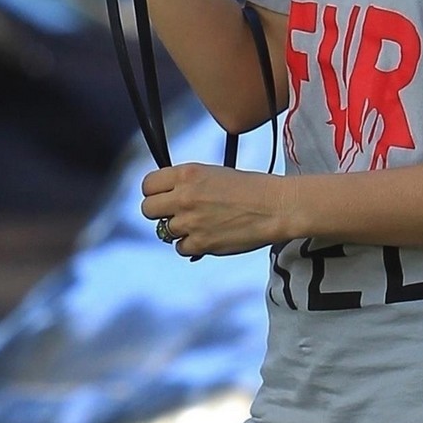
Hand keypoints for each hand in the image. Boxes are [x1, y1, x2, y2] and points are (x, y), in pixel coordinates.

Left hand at [142, 162, 293, 256]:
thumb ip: (187, 184)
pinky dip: (191, 245)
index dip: (154, 192)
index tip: (162, 196)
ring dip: (178, 230)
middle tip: (174, 214)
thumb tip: (168, 197)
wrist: (275, 207)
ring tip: (199, 224)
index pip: (148, 185)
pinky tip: (207, 236)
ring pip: (164, 231)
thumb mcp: (213, 173)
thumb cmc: (250, 188)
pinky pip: (181, 248)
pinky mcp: (201, 243)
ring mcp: (191, 222)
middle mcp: (184, 197)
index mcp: (187, 174)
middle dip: (159, 212)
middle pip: (147, 209)